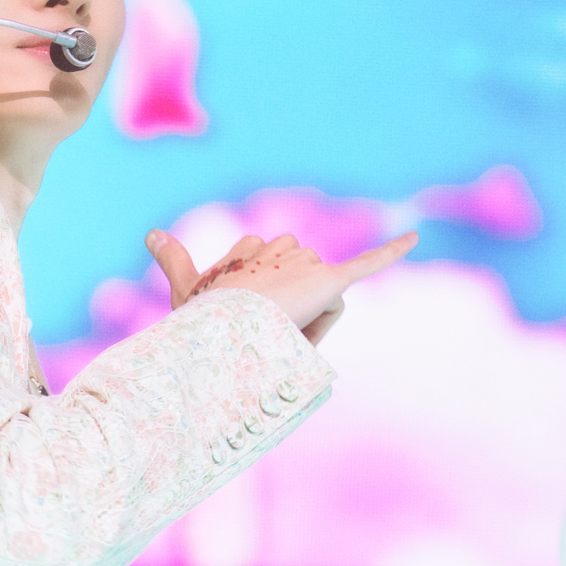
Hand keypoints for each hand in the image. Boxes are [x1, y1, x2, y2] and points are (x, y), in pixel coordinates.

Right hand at [145, 226, 416, 344]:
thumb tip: (150, 232)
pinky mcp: (330, 280)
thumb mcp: (188, 292)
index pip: (270, 274)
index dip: (260, 300)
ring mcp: (307, 266)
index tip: (240, 320)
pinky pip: (367, 264)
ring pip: (322, 296)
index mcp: (259, 254)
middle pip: (301, 283)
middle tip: (263, 330)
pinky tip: (415, 235)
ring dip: (311, 319)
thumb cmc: (203, 317)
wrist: (223, 332)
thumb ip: (175, 260)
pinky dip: (391, 249)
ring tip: (284, 332)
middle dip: (291, 310)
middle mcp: (285, 253)